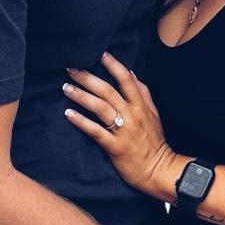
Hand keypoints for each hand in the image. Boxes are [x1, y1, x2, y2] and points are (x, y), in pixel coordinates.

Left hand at [64, 53, 182, 198]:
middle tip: (71, 69)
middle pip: (107, 91)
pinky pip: (95, 131)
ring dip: (81, 96)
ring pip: (100, 107)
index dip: (114, 65)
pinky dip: (81, 122)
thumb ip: (144, 93)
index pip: (127, 80)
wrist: (159, 169)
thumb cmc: (154, 142)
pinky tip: (68, 114)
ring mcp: (123, 130)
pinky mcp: (114, 146)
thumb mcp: (154, 114)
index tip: (100, 54)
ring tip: (66, 88)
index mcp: (141, 106)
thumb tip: (132, 74)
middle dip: (88, 78)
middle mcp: (131, 115)